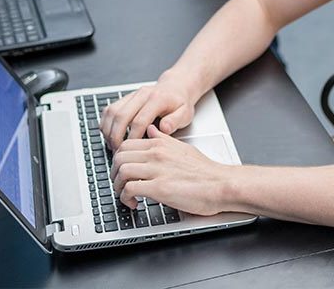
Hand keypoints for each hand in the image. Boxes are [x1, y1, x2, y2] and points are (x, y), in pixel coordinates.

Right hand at [100, 75, 195, 149]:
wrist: (175, 87)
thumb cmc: (179, 103)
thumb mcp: (185, 113)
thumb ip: (175, 121)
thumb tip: (164, 128)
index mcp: (157, 99)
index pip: (139, 120)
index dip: (133, 138)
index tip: (133, 151)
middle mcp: (142, 94)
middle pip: (121, 115)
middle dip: (116, 136)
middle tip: (118, 152)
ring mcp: (132, 95)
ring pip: (112, 111)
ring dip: (108, 130)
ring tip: (112, 145)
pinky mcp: (125, 98)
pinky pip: (109, 109)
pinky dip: (105, 123)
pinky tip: (109, 135)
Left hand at [111, 125, 231, 215]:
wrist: (220, 184)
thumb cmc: (205, 171)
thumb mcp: (182, 148)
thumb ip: (164, 139)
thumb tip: (152, 129)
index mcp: (160, 144)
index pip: (126, 145)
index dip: (118, 159)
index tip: (121, 170)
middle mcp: (156, 154)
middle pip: (119, 157)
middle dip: (113, 173)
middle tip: (119, 184)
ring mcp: (157, 170)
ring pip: (122, 172)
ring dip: (118, 187)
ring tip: (125, 196)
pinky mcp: (160, 188)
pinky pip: (131, 189)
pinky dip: (126, 198)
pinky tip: (134, 204)